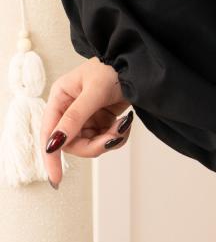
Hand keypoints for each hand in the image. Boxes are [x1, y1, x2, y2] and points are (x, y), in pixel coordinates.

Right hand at [42, 56, 134, 188]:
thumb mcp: (94, 91)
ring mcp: (86, 116)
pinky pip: (105, 139)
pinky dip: (117, 136)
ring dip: (108, 140)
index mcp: (60, 97)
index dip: (51, 157)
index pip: (50, 133)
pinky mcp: (102, 120)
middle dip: (94, 144)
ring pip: (90, 144)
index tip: (56, 179)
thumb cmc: (113, 67)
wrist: (138, 62)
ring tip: (123, 124)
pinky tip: (125, 123)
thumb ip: (75, 117)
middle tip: (113, 138)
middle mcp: (70, 109)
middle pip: (72, 143)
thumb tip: (54, 143)